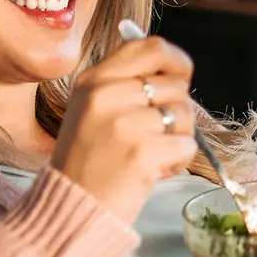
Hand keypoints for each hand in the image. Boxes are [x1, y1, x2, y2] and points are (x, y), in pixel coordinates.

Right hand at [51, 34, 198, 224]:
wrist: (70, 210)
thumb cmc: (86, 164)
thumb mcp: (91, 110)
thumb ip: (125, 85)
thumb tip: (175, 70)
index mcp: (93, 80)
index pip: (150, 46)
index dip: (176, 60)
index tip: (182, 78)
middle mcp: (105, 95)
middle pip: (175, 85)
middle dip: (176, 113)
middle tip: (154, 137)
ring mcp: (123, 124)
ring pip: (184, 115)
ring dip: (177, 139)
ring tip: (150, 156)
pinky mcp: (142, 153)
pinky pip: (187, 145)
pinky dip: (177, 162)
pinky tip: (152, 172)